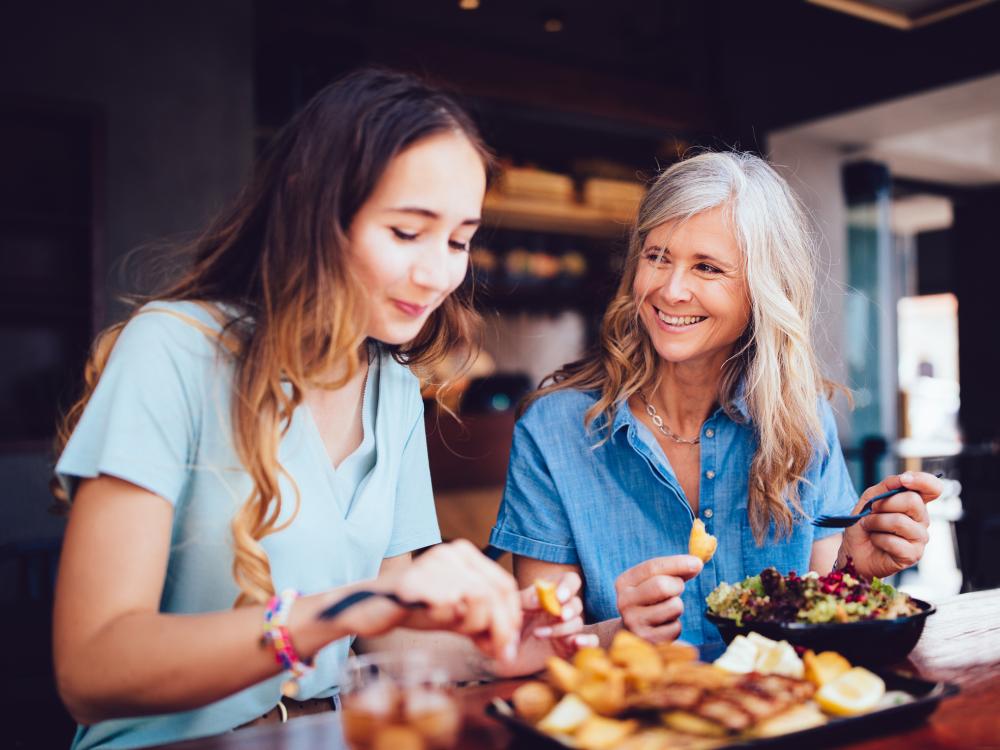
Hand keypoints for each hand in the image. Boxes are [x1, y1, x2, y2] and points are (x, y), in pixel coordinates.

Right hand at [364, 540, 522, 662]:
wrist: (369, 607)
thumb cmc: (414, 609)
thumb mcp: (456, 615)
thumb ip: (482, 624)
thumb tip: (508, 648)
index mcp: (464, 554)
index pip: (504, 585)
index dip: (511, 617)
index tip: (506, 644)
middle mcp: (452, 553)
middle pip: (496, 594)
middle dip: (500, 629)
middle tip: (495, 652)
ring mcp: (434, 564)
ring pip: (479, 600)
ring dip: (474, 625)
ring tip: (456, 630)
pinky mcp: (418, 582)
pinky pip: (450, 607)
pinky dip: (449, 621)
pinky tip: (435, 619)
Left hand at [489, 572, 598, 677]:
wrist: (503, 651)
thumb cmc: (508, 623)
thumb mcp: (513, 607)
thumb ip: (525, 598)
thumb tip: (540, 597)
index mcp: (551, 592)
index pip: (570, 581)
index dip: (568, 587)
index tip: (559, 597)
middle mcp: (561, 608)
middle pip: (576, 603)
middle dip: (569, 609)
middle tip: (560, 616)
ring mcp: (566, 627)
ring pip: (578, 623)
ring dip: (561, 629)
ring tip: (538, 634)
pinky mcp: (569, 646)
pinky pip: (589, 641)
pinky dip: (588, 641)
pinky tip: (578, 642)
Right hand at [615, 555, 701, 642]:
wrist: (631, 633)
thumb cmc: (649, 601)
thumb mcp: (653, 581)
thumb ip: (673, 571)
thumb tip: (696, 563)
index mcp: (624, 582)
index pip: (652, 567)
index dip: (677, 563)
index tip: (698, 562)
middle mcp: (625, 602)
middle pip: (662, 586)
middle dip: (677, 585)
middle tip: (678, 588)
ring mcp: (634, 623)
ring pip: (673, 606)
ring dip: (678, 606)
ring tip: (666, 610)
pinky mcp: (648, 640)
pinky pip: (676, 627)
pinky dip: (676, 625)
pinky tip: (664, 626)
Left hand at [839, 471, 943, 578]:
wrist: (853, 550)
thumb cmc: (865, 523)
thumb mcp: (870, 498)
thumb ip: (887, 485)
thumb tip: (903, 478)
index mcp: (915, 503)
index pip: (933, 488)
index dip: (923, 480)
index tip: (904, 480)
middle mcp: (922, 520)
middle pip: (913, 501)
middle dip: (884, 504)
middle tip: (871, 511)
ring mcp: (920, 538)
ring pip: (900, 522)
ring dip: (875, 522)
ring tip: (869, 527)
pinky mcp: (913, 555)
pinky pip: (894, 541)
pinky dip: (877, 539)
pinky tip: (876, 541)